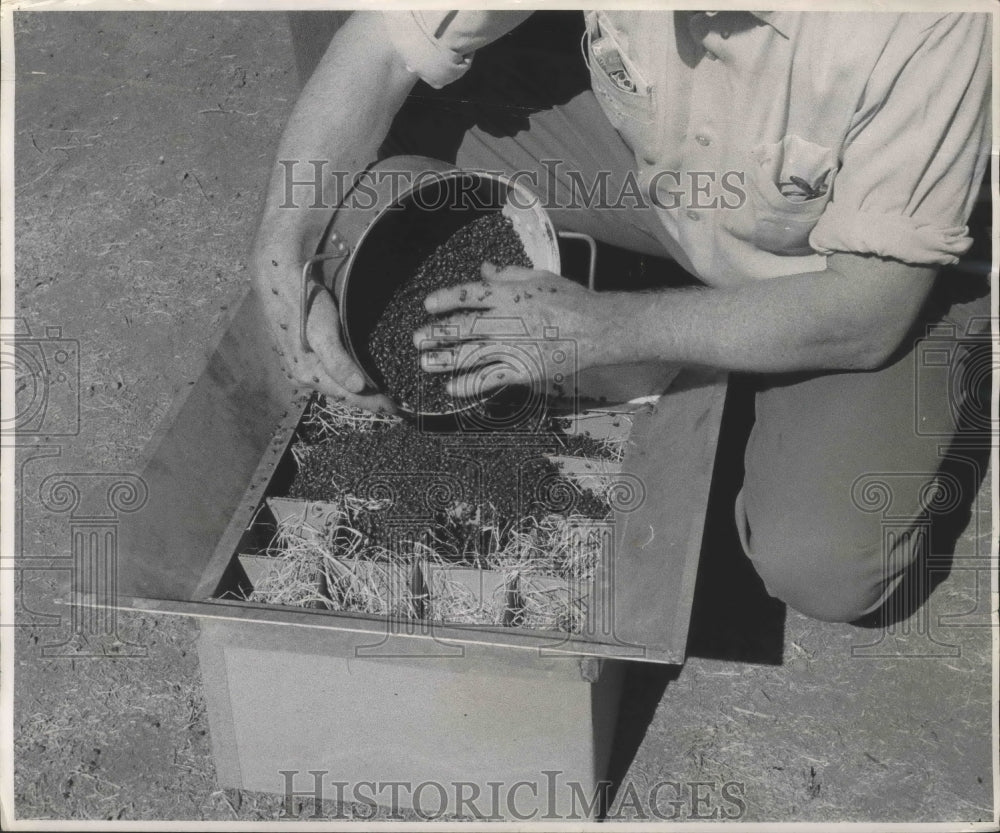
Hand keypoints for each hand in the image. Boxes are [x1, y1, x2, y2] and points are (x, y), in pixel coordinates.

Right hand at [252, 237, 396, 412]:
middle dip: (367, 400)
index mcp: (308, 374)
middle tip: (394, 404)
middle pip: (342, 394)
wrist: (278, 279)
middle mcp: (302, 375)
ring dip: (357, 391)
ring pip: (335, 385)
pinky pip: (329, 373)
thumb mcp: (322, 333)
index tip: (397, 410)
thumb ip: (338, 363)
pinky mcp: (301, 354)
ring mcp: (300, 365)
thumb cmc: (303, 304)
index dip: (374, 405)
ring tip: (380, 394)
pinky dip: (346, 378)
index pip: (349, 397)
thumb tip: (359, 388)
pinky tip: (357, 376)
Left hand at [413, 262, 627, 397]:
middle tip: (416, 339)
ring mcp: (514, 347)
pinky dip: (469, 385)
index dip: (446, 299)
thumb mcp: (539, 277)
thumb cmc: (570, 299)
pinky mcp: (523, 370)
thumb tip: (483, 269)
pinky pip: (490, 379)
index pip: (469, 294)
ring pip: (471, 355)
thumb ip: (507, 274)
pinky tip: (451, 388)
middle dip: (437, 334)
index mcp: (510, 295)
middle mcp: (507, 321)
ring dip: (445, 360)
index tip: (428, 304)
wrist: (597, 328)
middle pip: (464, 327)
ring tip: (424, 363)